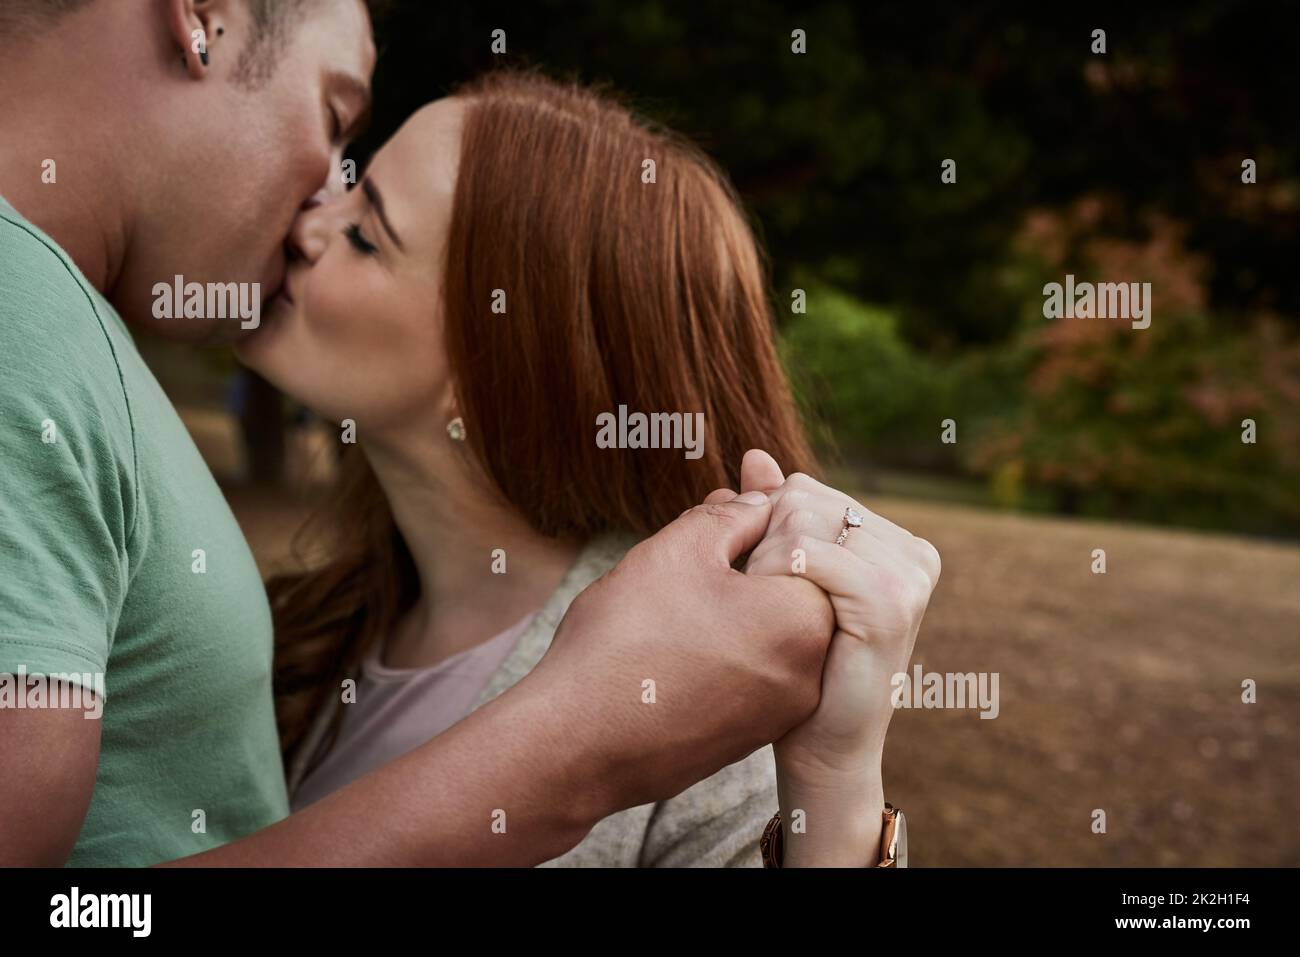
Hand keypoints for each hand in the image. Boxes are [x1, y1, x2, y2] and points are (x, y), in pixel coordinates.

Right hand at [526, 489, 834, 821]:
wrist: (576, 742)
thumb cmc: (627, 638)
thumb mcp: (679, 550)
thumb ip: (732, 516)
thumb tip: (760, 504)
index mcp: (805, 620)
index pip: (805, 546)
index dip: (763, 515)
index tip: (724, 505)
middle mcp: (809, 673)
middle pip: (789, 590)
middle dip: (750, 556)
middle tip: (700, 537)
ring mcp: (779, 713)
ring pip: (767, 632)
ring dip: (734, 601)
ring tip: (679, 585)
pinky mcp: (747, 738)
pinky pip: (747, 673)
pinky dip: (721, 646)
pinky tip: (674, 634)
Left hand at [730, 451, 939, 864]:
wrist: (820, 747)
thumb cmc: (799, 667)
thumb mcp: (784, 581)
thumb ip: (776, 517)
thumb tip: (754, 453)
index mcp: (897, 542)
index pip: (805, 491)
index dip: (765, 532)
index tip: (764, 585)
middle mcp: (913, 551)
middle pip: (802, 499)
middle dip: (764, 545)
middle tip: (766, 603)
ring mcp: (909, 574)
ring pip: (801, 522)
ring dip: (767, 567)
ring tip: (776, 615)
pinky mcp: (889, 601)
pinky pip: (806, 555)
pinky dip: (775, 579)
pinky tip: (779, 617)